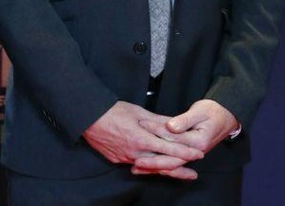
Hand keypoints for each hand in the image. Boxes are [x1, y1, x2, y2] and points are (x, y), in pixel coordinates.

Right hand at [83, 101, 203, 178]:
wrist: (86, 117)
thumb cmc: (111, 110)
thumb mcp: (137, 111)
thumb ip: (157, 121)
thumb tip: (174, 125)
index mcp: (140, 138)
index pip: (168, 148)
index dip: (185, 152)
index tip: (198, 154)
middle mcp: (134, 152)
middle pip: (162, 164)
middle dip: (180, 169)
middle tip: (194, 173)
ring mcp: (125, 158)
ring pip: (150, 168)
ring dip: (166, 170)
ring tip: (180, 173)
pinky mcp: (117, 160)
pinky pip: (137, 166)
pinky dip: (148, 167)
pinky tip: (156, 168)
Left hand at [136, 98, 238, 176]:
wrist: (226, 117)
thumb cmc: (213, 112)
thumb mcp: (199, 112)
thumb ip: (184, 120)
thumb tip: (170, 126)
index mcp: (198, 142)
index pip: (173, 140)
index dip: (156, 132)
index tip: (142, 126)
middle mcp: (195, 152)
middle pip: (171, 160)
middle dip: (152, 161)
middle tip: (135, 160)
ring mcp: (191, 154)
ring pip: (171, 163)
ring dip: (154, 166)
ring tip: (137, 168)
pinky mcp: (187, 153)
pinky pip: (173, 161)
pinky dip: (161, 165)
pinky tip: (148, 166)